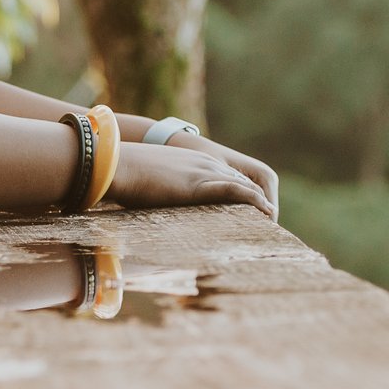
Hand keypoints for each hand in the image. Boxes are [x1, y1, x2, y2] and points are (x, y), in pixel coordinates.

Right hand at [109, 141, 274, 216]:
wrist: (117, 164)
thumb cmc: (127, 175)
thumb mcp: (153, 182)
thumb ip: (163, 192)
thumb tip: (158, 209)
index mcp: (195, 161)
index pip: (230, 177)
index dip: (243, 197)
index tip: (250, 217)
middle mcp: (206, 164)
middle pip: (243, 182)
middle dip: (257, 204)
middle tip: (268, 226)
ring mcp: (204, 172)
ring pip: (245, 188)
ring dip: (260, 207)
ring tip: (272, 226)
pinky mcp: (200, 184)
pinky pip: (237, 192)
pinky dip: (255, 203)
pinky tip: (267, 214)